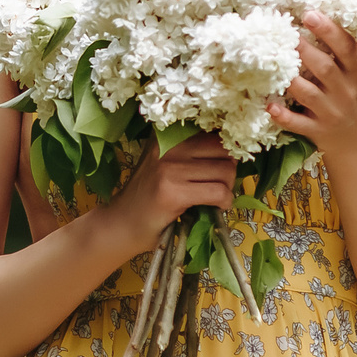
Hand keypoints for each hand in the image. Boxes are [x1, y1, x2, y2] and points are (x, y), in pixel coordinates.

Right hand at [99, 129, 237, 253]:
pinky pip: (217, 192)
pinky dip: (224, 202)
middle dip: (229, 170)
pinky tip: (216, 207)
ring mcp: (169, 169)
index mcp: (167, 135)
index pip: (213, 132)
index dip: (226, 150)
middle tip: (220, 185)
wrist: (122, 223)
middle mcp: (168, 146)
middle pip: (223, 150)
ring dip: (227, 188)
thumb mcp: (165, 162)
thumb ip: (191, 151)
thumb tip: (233, 149)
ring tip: (216, 197)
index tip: (223, 165)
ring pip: (225, 171)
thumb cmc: (149, 195)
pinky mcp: (173, 193)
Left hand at [268, 11, 356, 163]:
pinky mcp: (317, 130)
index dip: (329, 30)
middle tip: (286, 34)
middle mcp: (346, 91)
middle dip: (305, 50)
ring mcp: (330, 112)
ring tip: (275, 64)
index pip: (345, 47)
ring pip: (309, 94)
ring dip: (292, 80)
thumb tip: (353, 15)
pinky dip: (283, 116)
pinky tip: (269, 105)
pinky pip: (298, 123)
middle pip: (325, 68)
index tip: (309, 14)